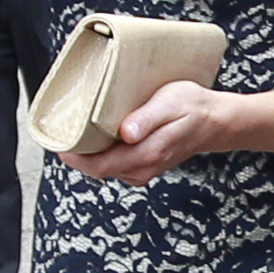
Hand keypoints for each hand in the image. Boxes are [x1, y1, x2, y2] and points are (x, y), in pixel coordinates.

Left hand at [61, 81, 229, 185]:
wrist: (216, 122)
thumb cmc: (193, 107)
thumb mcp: (171, 103)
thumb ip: (147, 119)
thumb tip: (126, 133)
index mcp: (146, 153)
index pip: (99, 166)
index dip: (74, 158)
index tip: (57, 142)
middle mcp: (143, 167)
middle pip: (98, 169)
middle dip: (77, 154)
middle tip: (61, 132)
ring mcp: (144, 169)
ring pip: (106, 167)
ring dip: (89, 153)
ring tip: (76, 131)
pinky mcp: (144, 165)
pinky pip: (115, 164)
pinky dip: (103, 152)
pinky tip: (99, 136)